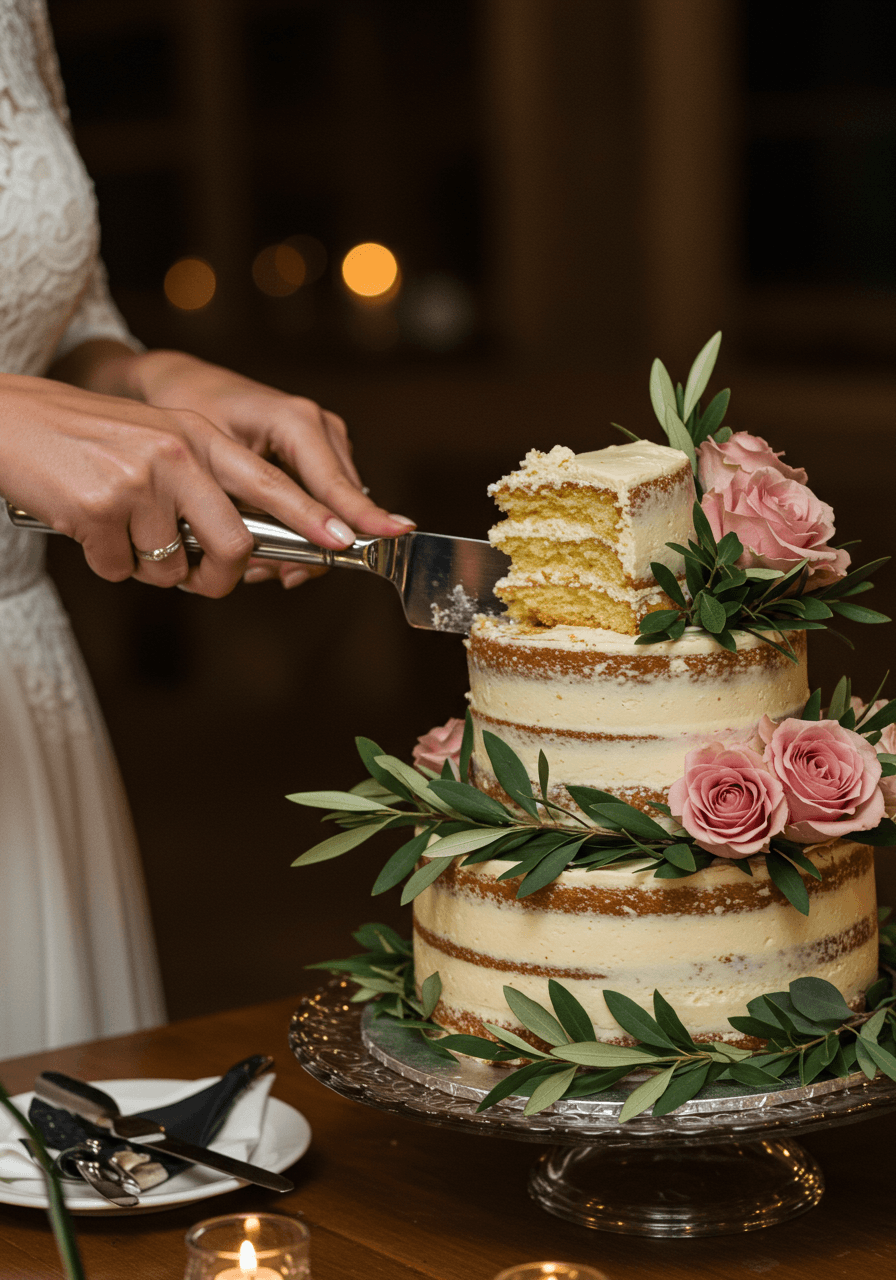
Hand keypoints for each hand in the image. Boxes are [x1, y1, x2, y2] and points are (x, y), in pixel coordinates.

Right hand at [0, 369, 409, 597]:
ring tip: (121, 528)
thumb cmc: (91, 442)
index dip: (315, 519)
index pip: (272, 484)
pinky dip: (106, 562)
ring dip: (149, 567)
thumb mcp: (159, 444)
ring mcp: (139, 481)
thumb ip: (206, 485)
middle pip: (234, 546)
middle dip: (220, 579)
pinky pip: (122, 570)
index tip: (347, 544)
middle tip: (201, 578)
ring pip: (172, 567)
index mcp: (200, 437)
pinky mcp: (99, 508)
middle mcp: (178, 455)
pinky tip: (87, 526)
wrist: (13, 423)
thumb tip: (243, 551)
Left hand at [118, 349, 413, 587]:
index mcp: (296, 421)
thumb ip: (252, 508)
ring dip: (307, 542)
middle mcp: (321, 427)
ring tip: (262, 562)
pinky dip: (303, 527)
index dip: (360, 517)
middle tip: (278, 575)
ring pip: (337, 508)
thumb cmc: (192, 414)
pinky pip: (326, 502)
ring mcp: (326, 439)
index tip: (390, 536)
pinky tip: (267, 542)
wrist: (185, 385)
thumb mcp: (213, 464)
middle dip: (317, 547)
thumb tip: (280, 559)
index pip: (335, 483)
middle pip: (343, 503)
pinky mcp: (322, 453)